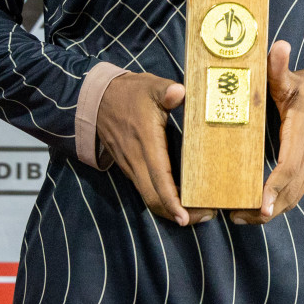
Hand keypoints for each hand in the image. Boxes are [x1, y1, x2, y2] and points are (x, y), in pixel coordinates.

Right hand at [95, 72, 214, 225]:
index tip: (186, 217)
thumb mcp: (149, 86)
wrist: (98, 100)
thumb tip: (179, 92)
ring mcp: (131, 166)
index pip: (159, 178)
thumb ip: (165, 90)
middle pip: (154, 198)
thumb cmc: (129, 93)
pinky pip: (146, 190)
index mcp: (146, 141)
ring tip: (198, 212)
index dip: (172, 200)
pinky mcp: (130, 168)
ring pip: (149, 197)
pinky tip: (181, 198)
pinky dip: (162, 199)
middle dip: (177, 213)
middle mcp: (136, 160)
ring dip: (170, 209)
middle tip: (205, 216)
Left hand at [230, 40, 303, 224]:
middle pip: (289, 193)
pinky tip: (262, 205)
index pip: (288, 168)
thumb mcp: (297, 79)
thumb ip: (280, 68)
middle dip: (264, 209)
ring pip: (294, 196)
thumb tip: (276, 45)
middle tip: (236, 217)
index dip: (272, 188)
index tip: (258, 205)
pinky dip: (281, 201)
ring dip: (271, 210)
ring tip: (242, 216)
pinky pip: (298, 190)